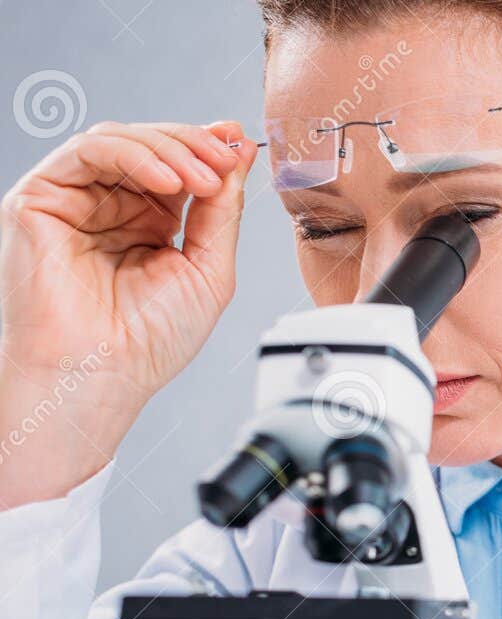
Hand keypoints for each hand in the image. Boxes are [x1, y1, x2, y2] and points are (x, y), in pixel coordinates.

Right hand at [0, 121, 254, 505]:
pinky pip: (87, 152)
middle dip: (195, 146)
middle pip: (152, 147)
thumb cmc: (149, 341)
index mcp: (149, 225)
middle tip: (226, 158)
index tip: (240, 142)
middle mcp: (111, 208)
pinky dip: (133, 155)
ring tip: (203, 176)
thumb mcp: (209, 269)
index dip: (209, 149)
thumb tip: (238, 154)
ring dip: (170, 149)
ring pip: (120, 141)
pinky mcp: (41, 199)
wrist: (102, 374)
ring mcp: (74, 201)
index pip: (178, 167)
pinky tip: (168, 179)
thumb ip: (223, 211)